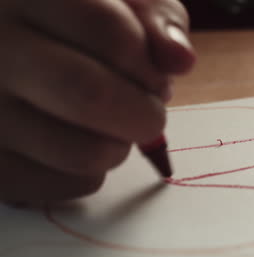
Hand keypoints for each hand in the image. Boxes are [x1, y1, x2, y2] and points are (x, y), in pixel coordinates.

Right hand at [0, 0, 194, 201]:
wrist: (13, 50)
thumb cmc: (76, 23)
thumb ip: (155, 16)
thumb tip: (181, 61)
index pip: (111, 34)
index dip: (150, 64)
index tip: (156, 77)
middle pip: (91, 96)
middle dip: (144, 113)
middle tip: (149, 110)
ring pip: (83, 153)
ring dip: (120, 145)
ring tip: (112, 125)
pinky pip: (67, 186)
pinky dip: (93, 172)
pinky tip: (80, 141)